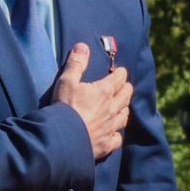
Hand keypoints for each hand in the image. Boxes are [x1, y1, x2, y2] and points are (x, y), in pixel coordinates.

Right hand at [50, 44, 132, 160]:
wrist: (63, 137)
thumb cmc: (64, 107)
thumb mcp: (67, 81)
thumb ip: (76, 63)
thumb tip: (83, 46)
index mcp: (104, 92)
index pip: (119, 78)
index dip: (120, 73)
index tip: (120, 71)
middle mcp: (112, 109)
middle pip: (126, 96)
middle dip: (127, 89)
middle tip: (125, 86)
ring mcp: (110, 127)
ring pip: (124, 116)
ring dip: (124, 110)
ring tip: (122, 107)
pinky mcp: (106, 144)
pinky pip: (117, 139)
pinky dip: (117, 135)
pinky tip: (114, 134)